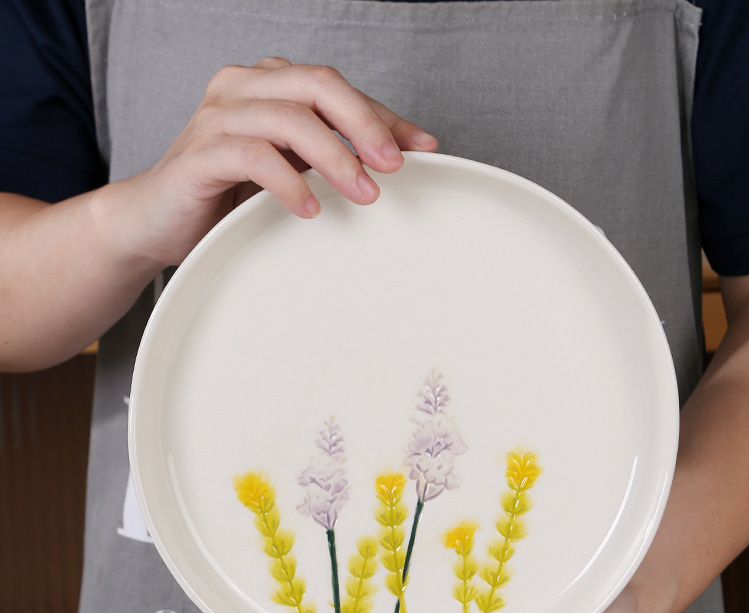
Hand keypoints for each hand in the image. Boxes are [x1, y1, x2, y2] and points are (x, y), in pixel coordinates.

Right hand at [112, 57, 437, 270]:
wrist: (155, 221)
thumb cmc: (226, 194)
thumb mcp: (290, 170)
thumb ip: (330, 155)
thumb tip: (397, 158)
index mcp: (267, 85)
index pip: (337, 89)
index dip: (383, 116)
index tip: (423, 149)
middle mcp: (242, 88)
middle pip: (316, 84)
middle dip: (364, 124)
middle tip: (394, 166)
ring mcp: (216, 117)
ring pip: (288, 116)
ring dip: (334, 157)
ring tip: (363, 194)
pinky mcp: (198, 154)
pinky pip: (252, 156)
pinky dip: (288, 182)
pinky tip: (309, 209)